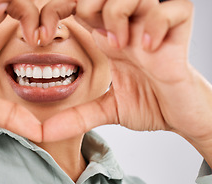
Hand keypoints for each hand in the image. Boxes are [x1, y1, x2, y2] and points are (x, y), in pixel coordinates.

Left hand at [41, 0, 211, 159]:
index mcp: (108, 40)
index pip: (77, 8)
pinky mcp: (178, 36)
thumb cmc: (150, 104)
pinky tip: (148, 48)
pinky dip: (156, 23)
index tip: (39, 36)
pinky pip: (172, 10)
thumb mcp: (107, 110)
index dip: (54, 12)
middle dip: (86, 5)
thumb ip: (76, 117)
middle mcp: (128, 29)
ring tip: (119, 45)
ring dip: (118, 14)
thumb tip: (42, 132)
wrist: (182, 116)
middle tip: (90, 36)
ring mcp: (153, 29)